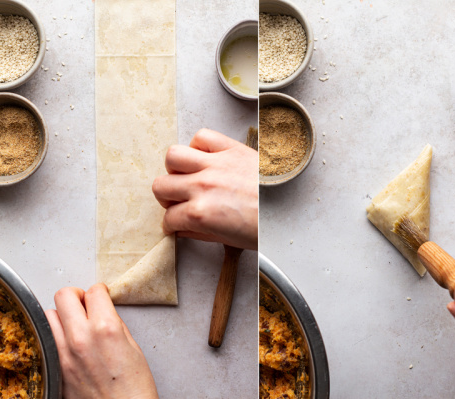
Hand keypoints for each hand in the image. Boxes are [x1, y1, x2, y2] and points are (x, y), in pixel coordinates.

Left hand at [45, 283, 158, 398]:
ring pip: (49, 315)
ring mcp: (64, 354)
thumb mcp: (133, 349)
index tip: (101, 295)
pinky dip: (56, 336)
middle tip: (84, 303)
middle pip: (64, 295)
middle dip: (76, 295)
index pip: (94, 291)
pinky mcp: (56, 368)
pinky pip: (47, 340)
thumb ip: (115, 325)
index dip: (100, 292)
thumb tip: (103, 311)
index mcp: (105, 329)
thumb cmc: (134, 391)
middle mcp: (81, 338)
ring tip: (74, 323)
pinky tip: (69, 343)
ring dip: (62, 315)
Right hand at [152, 129, 257, 249]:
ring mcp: (215, 164)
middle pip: (160, 186)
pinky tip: (206, 159)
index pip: (168, 219)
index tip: (175, 225)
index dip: (171, 225)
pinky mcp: (231, 149)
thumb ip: (199, 232)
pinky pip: (202, 137)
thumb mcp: (228, 240)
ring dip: (176, 169)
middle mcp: (202, 186)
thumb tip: (182, 228)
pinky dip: (199, 146)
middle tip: (179, 202)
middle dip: (167, 198)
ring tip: (187, 177)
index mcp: (201, 214)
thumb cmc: (266, 228)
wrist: (293, 211)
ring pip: (173, 156)